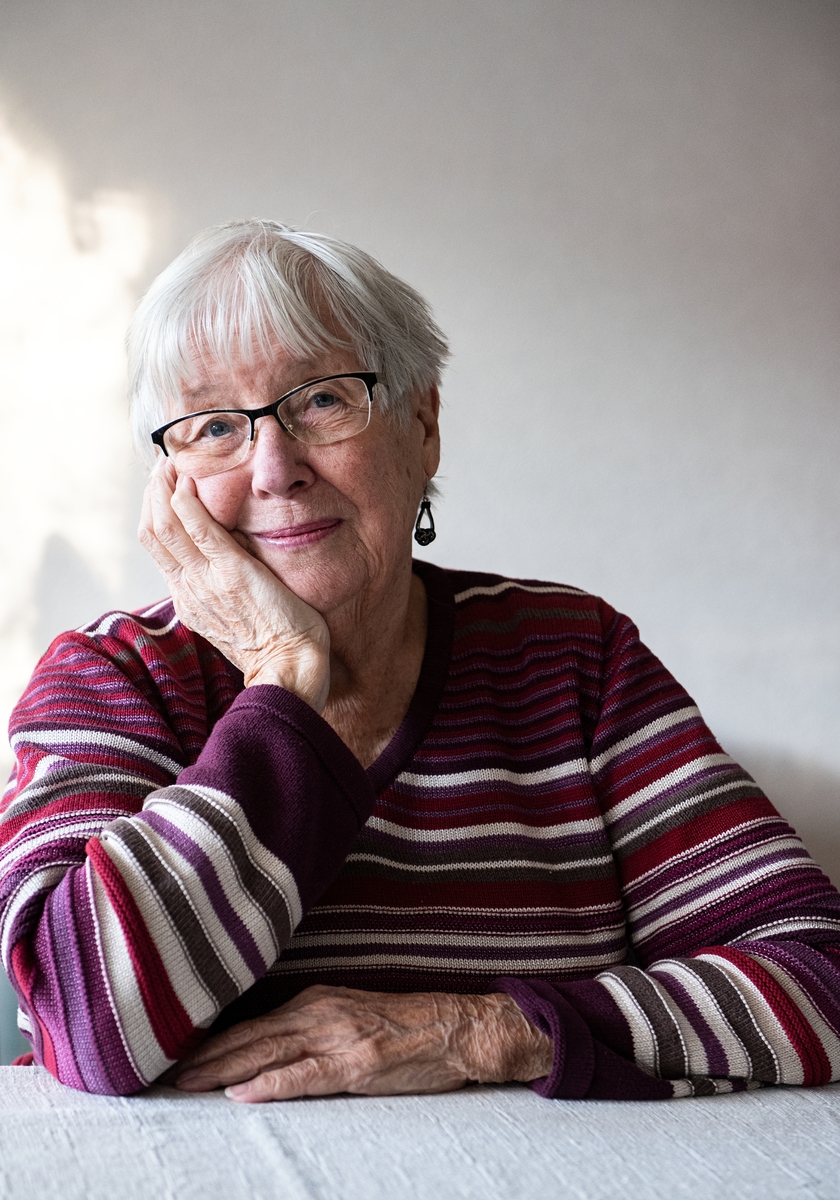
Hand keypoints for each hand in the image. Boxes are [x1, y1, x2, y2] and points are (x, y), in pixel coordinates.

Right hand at [139, 460, 330, 709]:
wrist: (289, 669)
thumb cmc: (276, 644)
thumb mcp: (236, 614)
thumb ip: (223, 585)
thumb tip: (230, 552)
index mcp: (189, 598)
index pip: (157, 547)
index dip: (154, 511)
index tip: (163, 485)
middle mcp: (189, 589)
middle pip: (153, 532)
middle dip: (152, 493)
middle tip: (162, 464)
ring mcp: (206, 582)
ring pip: (165, 527)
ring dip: (164, 489)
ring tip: (171, 463)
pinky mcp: (231, 574)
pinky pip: (199, 532)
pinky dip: (188, 504)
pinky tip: (188, 482)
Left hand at [173, 985, 553, 1102]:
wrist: (456, 1027)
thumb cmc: (406, 1027)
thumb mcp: (352, 1015)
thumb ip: (312, 1025)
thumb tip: (270, 1046)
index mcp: (317, 999)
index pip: (253, 1022)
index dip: (214, 1040)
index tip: (180, 1054)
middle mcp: (320, 1011)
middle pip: (250, 1035)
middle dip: (205, 1055)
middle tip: (166, 1073)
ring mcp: (337, 1036)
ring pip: (266, 1053)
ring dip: (222, 1069)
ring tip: (187, 1083)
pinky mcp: (356, 1063)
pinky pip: (304, 1076)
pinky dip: (269, 1084)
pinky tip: (242, 1093)